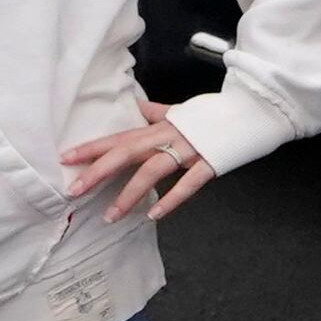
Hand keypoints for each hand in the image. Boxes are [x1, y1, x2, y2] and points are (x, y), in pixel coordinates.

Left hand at [59, 99, 216, 223]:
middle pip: (128, 152)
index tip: (66, 158)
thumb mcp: (183, 110)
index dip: (93, 147)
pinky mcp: (210, 162)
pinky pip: (189, 183)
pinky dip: (171, 198)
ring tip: (110, 215)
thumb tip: (137, 105)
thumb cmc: (215, 113)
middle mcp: (170, 136)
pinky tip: (154, 214)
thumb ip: (157, 111)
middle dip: (99, 171)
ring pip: (153, 170)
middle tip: (75, 190)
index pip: (120, 137)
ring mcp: (190, 149)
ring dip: (129, 194)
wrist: (253, 110)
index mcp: (161, 125)